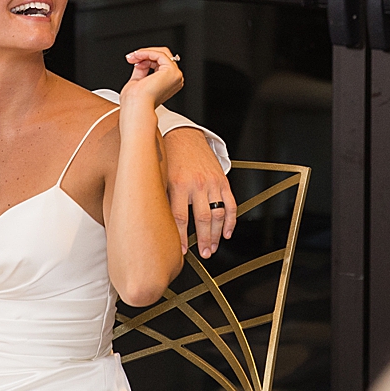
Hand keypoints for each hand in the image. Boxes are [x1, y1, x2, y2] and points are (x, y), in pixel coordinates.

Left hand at [121, 47, 184, 109]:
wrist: (136, 106)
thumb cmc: (135, 101)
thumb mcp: (138, 80)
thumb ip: (142, 69)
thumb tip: (141, 60)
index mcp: (169, 83)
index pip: (160, 63)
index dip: (145, 59)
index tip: (132, 60)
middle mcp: (174, 79)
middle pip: (163, 56)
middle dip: (145, 54)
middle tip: (132, 57)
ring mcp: (175, 75)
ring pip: (162, 53)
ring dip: (145, 53)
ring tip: (133, 57)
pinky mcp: (172, 71)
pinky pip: (160, 54)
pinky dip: (147, 53)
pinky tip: (138, 56)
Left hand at [161, 128, 235, 257]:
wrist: (182, 136)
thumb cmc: (167, 159)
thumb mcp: (160, 178)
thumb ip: (162, 200)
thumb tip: (158, 226)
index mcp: (177, 184)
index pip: (180, 218)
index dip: (181, 237)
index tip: (181, 252)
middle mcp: (196, 184)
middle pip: (202, 218)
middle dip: (204, 240)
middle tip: (204, 254)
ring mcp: (211, 182)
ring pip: (218, 213)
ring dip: (217, 234)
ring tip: (213, 248)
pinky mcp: (222, 180)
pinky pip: (230, 203)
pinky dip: (231, 220)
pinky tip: (227, 233)